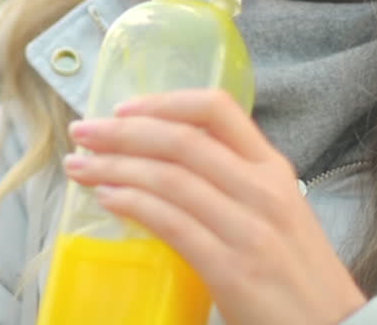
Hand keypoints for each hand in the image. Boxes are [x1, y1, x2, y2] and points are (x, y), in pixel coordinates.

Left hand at [63, 89, 367, 324]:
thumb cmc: (296, 273)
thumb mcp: (276, 211)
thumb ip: (232, 182)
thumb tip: (166, 160)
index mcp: (273, 170)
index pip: (217, 110)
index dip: (163, 102)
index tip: (124, 107)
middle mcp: (263, 190)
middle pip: (181, 141)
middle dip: (122, 132)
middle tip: (82, 132)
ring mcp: (249, 229)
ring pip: (169, 178)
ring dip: (114, 167)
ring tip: (80, 166)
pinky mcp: (232, 269)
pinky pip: (171, 223)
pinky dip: (132, 205)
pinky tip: (107, 198)